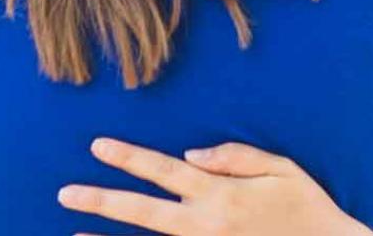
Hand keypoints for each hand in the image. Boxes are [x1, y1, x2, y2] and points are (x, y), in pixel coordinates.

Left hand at [57, 138, 372, 235]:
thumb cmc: (308, 208)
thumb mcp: (281, 169)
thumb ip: (236, 156)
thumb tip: (191, 154)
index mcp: (220, 195)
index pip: (164, 171)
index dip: (129, 157)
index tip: (97, 146)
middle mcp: (205, 226)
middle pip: (142, 213)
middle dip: (101, 202)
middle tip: (65, 194)